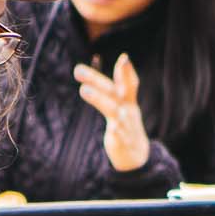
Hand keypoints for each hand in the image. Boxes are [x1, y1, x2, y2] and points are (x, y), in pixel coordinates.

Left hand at [74, 53, 152, 173]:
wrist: (137, 157)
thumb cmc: (126, 128)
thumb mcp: (123, 107)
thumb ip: (112, 92)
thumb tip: (98, 75)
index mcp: (128, 103)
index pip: (129, 84)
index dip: (126, 72)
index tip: (124, 58)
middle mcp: (128, 111)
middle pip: (113, 92)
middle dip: (96, 79)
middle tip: (77, 69)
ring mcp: (125, 126)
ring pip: (113, 109)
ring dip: (99, 98)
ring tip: (84, 90)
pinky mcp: (121, 142)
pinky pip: (119, 135)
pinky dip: (116, 130)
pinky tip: (112, 128)